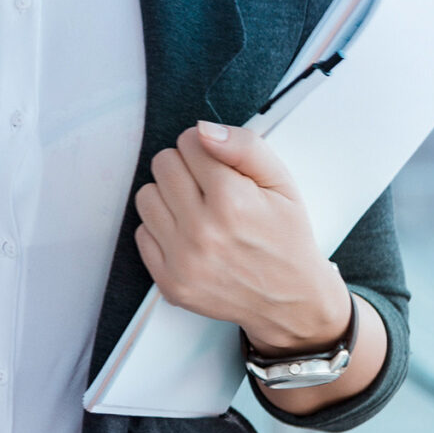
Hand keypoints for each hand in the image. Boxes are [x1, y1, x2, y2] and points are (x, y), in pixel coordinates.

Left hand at [132, 121, 353, 354]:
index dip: (206, 150)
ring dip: (169, 197)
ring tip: (198, 210)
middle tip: (209, 188)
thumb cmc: (287, 239)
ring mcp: (184, 260)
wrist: (292, 302)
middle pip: (163, 164)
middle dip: (185, 168)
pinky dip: (162, 229)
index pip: (189, 142)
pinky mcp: (170, 282)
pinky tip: (190, 235)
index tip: (220, 167)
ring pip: (146, 196)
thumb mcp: (282, 183)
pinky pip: (141, 232)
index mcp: (233, 201)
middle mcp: (203, 231)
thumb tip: (203, 131)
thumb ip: (245, 147)